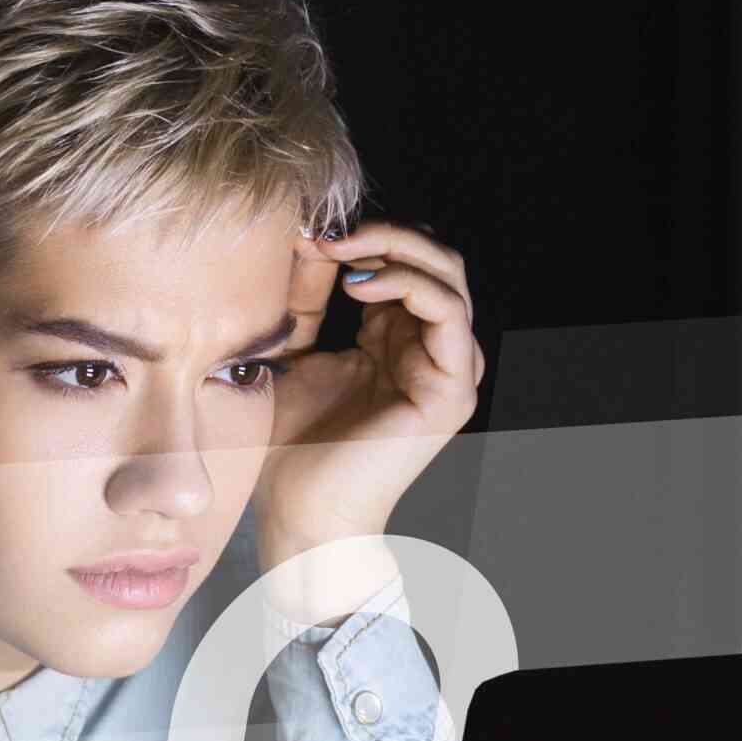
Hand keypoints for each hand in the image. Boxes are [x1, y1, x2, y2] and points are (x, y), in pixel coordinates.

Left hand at [253, 219, 486, 580]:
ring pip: (448, 274)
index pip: (407, 259)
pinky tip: (359, 285)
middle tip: (327, 231)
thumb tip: (309, 233)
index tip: (305, 229)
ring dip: (395, 247)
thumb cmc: (292, 443)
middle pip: (437, 257)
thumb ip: (308, 294)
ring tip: (341, 251)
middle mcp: (433, 351)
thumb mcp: (296, 348)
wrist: (299, 511)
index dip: (363, 235)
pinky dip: (407, 282)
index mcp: (400, 339)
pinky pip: (447, 311)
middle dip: (383, 231)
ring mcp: (448, 371)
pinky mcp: (450, 391)